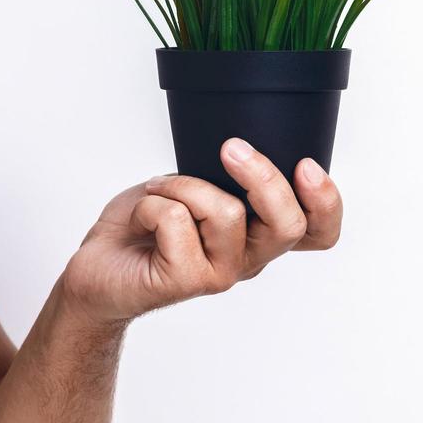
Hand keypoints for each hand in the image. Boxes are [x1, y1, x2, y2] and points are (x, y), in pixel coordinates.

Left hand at [61, 138, 342, 325]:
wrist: (96, 268)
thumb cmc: (146, 224)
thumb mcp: (195, 182)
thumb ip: (225, 173)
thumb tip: (240, 141)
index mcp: (260, 233)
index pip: (319, 232)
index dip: (326, 202)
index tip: (306, 166)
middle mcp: (249, 257)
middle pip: (288, 223)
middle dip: (263, 177)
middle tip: (232, 149)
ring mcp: (221, 273)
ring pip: (226, 211)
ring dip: (183, 186)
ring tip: (159, 192)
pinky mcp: (187, 280)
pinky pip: (177, 219)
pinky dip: (151, 203)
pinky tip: (139, 219)